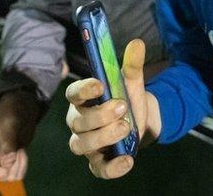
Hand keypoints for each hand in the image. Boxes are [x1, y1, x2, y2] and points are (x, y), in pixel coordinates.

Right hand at [0, 90, 40, 180]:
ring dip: (19, 162)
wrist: (18, 116)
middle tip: (17, 145)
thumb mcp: (9, 125)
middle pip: (1, 173)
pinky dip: (22, 166)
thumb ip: (8, 143)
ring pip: (9, 176)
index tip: (8, 138)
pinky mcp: (3, 170)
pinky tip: (21, 154)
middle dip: (14, 160)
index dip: (6, 153)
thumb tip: (7, 163)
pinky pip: (15, 176)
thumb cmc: (9, 117)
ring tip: (19, 148)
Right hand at [65, 39, 160, 178]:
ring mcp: (87, 144)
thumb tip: (138, 43)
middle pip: (78, 122)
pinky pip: (99, 169)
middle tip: (122, 107)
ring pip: (82, 145)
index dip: (83, 90)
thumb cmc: (126, 98)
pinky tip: (128, 160)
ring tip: (126, 127)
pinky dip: (112, 167)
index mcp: (83, 100)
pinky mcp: (99, 162)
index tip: (100, 84)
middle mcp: (79, 123)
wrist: (140, 120)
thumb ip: (132, 65)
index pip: (72, 94)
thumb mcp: (131, 82)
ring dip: (103, 137)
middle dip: (99, 115)